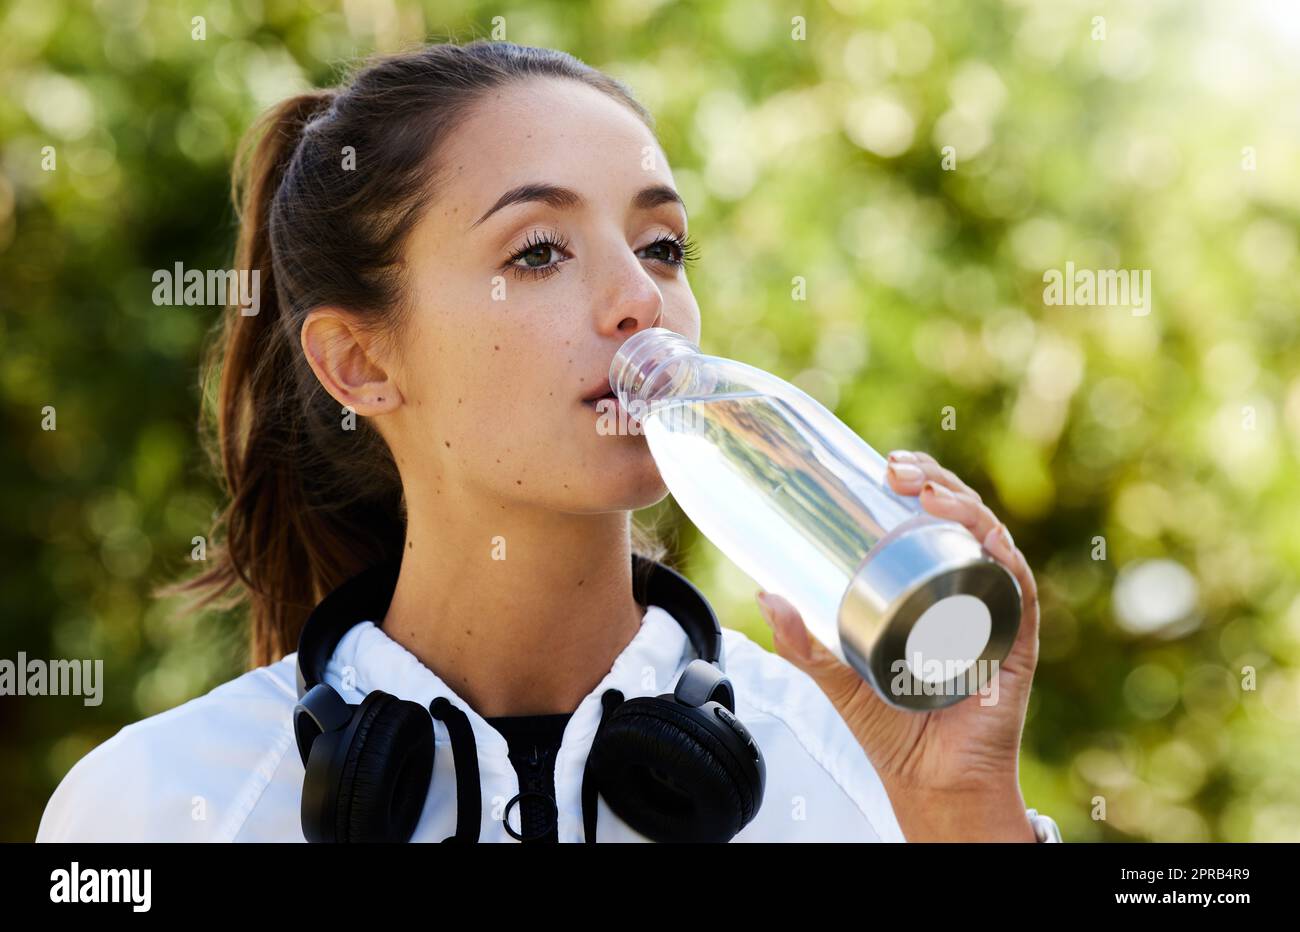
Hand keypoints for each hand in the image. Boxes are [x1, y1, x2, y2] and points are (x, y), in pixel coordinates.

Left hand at [754, 449, 1040, 840]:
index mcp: (932, 588)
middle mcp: (968, 591)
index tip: (882, 465)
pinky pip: (1018, 591)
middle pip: (961, 519)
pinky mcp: (1014, 643)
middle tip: (895, 469)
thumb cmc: (891, 729)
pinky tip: (987, 538)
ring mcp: (993, 613)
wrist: (929, 783)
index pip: (931, 520)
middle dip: (935, 480)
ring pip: (991, 541)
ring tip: (928, 491)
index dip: (917, 483)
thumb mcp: (835, 675)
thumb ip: (800, 641)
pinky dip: (1005, 559)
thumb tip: (765, 593)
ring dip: (965, 506)